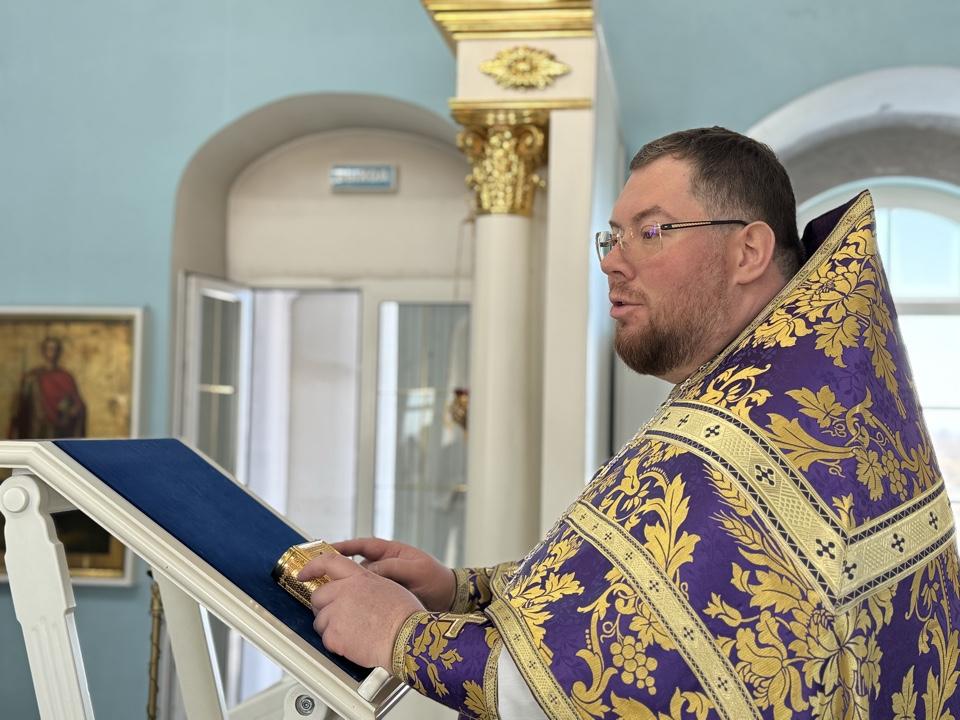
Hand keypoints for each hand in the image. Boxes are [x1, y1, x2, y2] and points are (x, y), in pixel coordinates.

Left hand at [299, 553, 422, 669]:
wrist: (407, 638)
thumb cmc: (405, 616)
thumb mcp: (388, 586)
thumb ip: (366, 584)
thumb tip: (357, 589)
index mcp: (359, 577)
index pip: (329, 562)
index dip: (312, 567)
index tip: (303, 573)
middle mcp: (344, 591)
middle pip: (318, 595)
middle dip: (324, 606)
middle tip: (338, 616)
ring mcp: (337, 613)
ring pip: (319, 620)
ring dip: (330, 627)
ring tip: (353, 633)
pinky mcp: (334, 635)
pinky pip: (326, 639)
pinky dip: (336, 644)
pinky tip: (354, 644)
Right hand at [333, 538, 455, 611]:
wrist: (449, 599)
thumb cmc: (435, 578)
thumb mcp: (414, 569)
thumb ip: (390, 568)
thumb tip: (366, 573)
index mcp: (389, 552)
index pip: (360, 546)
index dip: (341, 547)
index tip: (324, 550)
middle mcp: (382, 566)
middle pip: (353, 566)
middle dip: (336, 571)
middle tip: (318, 577)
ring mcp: (382, 582)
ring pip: (357, 584)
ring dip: (345, 589)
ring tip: (329, 596)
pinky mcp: (384, 599)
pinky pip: (365, 598)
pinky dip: (356, 602)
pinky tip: (347, 610)